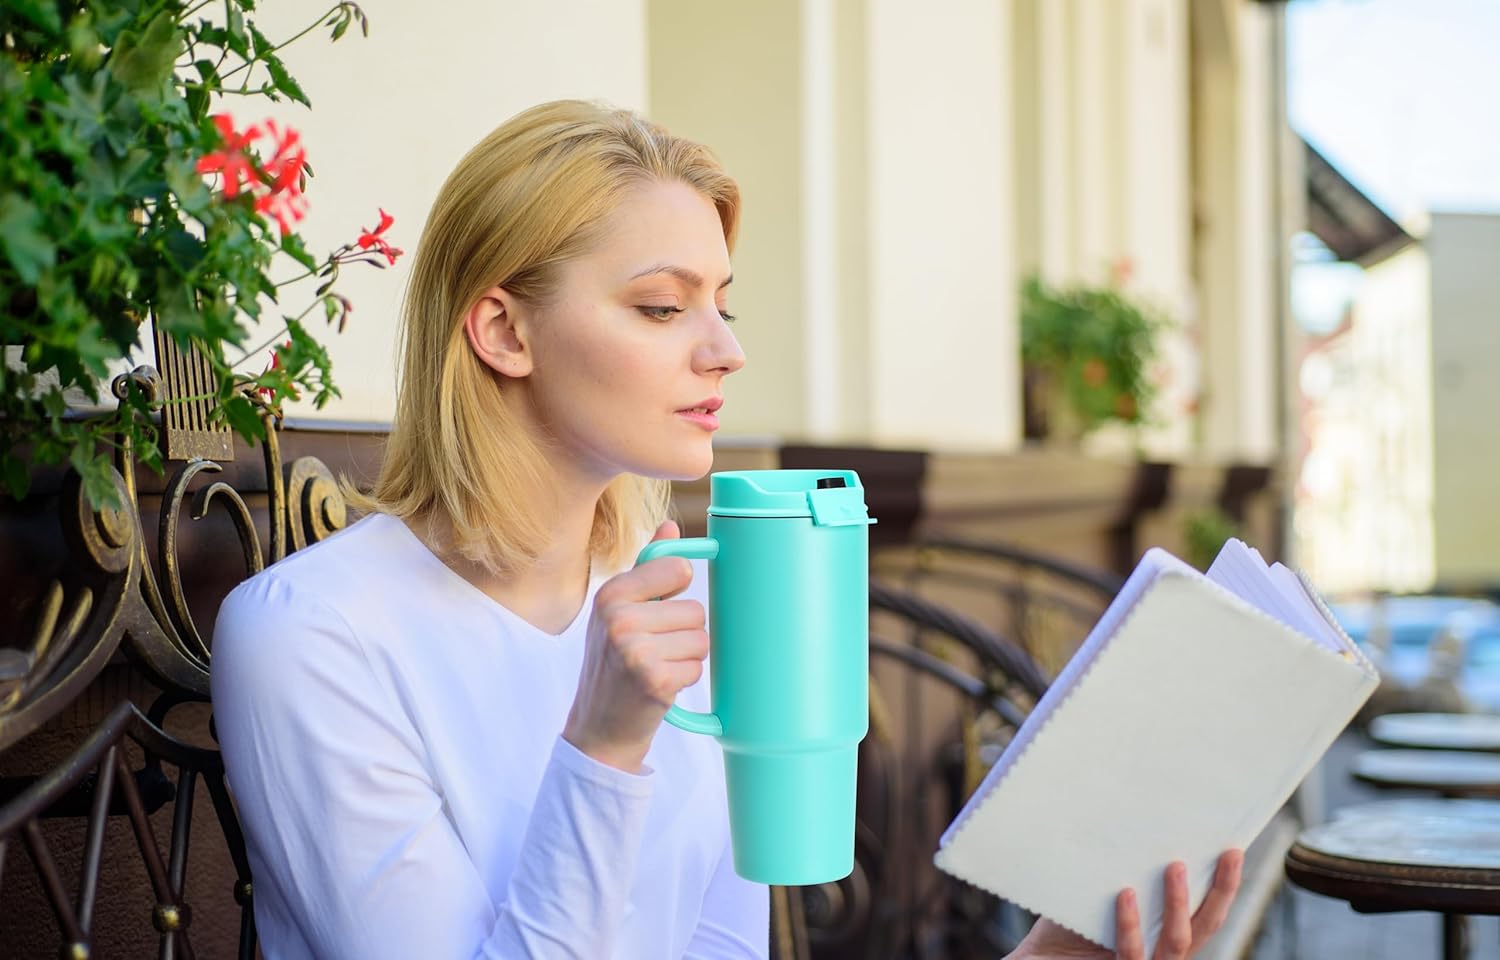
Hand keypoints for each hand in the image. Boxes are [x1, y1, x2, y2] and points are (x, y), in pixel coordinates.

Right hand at [563, 521, 705, 772]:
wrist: (598, 727)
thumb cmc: (613, 663)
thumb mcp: (618, 611)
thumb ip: (647, 568)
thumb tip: (671, 525)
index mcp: (610, 594)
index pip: (678, 568)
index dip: (678, 591)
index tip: (661, 609)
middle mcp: (619, 618)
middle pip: (696, 610)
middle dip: (683, 633)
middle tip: (653, 651)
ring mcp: (635, 650)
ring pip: (700, 639)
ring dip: (685, 658)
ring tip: (656, 668)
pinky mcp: (654, 680)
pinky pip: (697, 667)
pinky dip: (684, 680)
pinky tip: (658, 687)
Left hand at [1008, 849, 1243, 959]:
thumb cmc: (1063, 930)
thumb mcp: (1094, 896)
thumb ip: (1114, 873)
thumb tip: (1129, 820)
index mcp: (1162, 936)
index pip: (1204, 914)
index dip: (1224, 886)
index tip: (1234, 850)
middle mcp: (1161, 956)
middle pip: (1205, 928)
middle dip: (1221, 891)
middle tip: (1228, 853)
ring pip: (1176, 942)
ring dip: (1178, 904)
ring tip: (1174, 867)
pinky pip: (1132, 954)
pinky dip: (1130, 924)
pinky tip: (1125, 894)